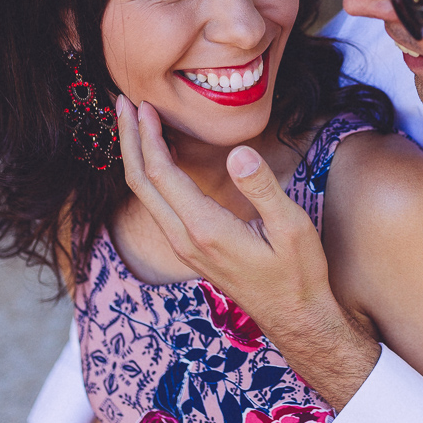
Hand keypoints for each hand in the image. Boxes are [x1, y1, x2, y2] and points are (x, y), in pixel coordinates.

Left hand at [115, 96, 378, 407]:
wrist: (295, 319)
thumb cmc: (299, 273)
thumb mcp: (292, 228)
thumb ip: (263, 189)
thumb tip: (238, 153)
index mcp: (205, 230)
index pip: (161, 175)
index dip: (148, 137)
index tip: (144, 105)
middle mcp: (185, 240)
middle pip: (140, 184)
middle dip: (129, 140)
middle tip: (123, 103)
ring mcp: (185, 248)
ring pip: (146, 197)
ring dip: (137, 157)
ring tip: (135, 125)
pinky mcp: (191, 251)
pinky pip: (159, 207)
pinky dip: (151, 176)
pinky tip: (160, 160)